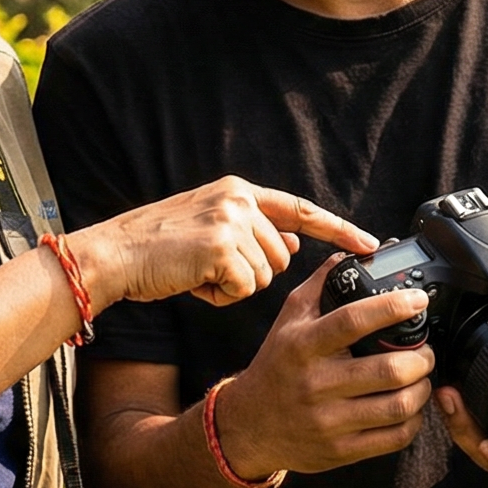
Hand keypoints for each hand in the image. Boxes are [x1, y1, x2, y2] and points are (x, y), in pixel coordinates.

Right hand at [73, 178, 372, 309]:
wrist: (115, 254)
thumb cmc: (157, 249)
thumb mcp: (209, 228)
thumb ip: (251, 231)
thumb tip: (292, 245)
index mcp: (239, 191)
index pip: (301, 210)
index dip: (338, 229)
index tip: (371, 244)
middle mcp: (239, 200)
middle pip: (282, 256)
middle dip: (252, 273)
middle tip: (209, 269)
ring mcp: (230, 221)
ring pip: (265, 275)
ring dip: (234, 286)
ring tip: (197, 272)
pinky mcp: (221, 247)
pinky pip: (244, 288)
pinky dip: (220, 296)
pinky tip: (194, 282)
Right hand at [207, 257, 440, 479]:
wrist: (249, 425)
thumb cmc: (277, 365)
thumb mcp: (289, 319)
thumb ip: (322, 284)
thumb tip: (357, 254)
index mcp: (304, 345)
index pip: (354, 321)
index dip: (394, 307)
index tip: (418, 300)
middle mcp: (315, 384)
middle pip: (389, 370)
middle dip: (422, 357)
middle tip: (426, 349)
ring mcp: (328, 421)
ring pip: (397, 406)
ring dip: (422, 389)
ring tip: (421, 377)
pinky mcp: (340, 451)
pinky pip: (393, 438)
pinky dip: (413, 420)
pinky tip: (410, 407)